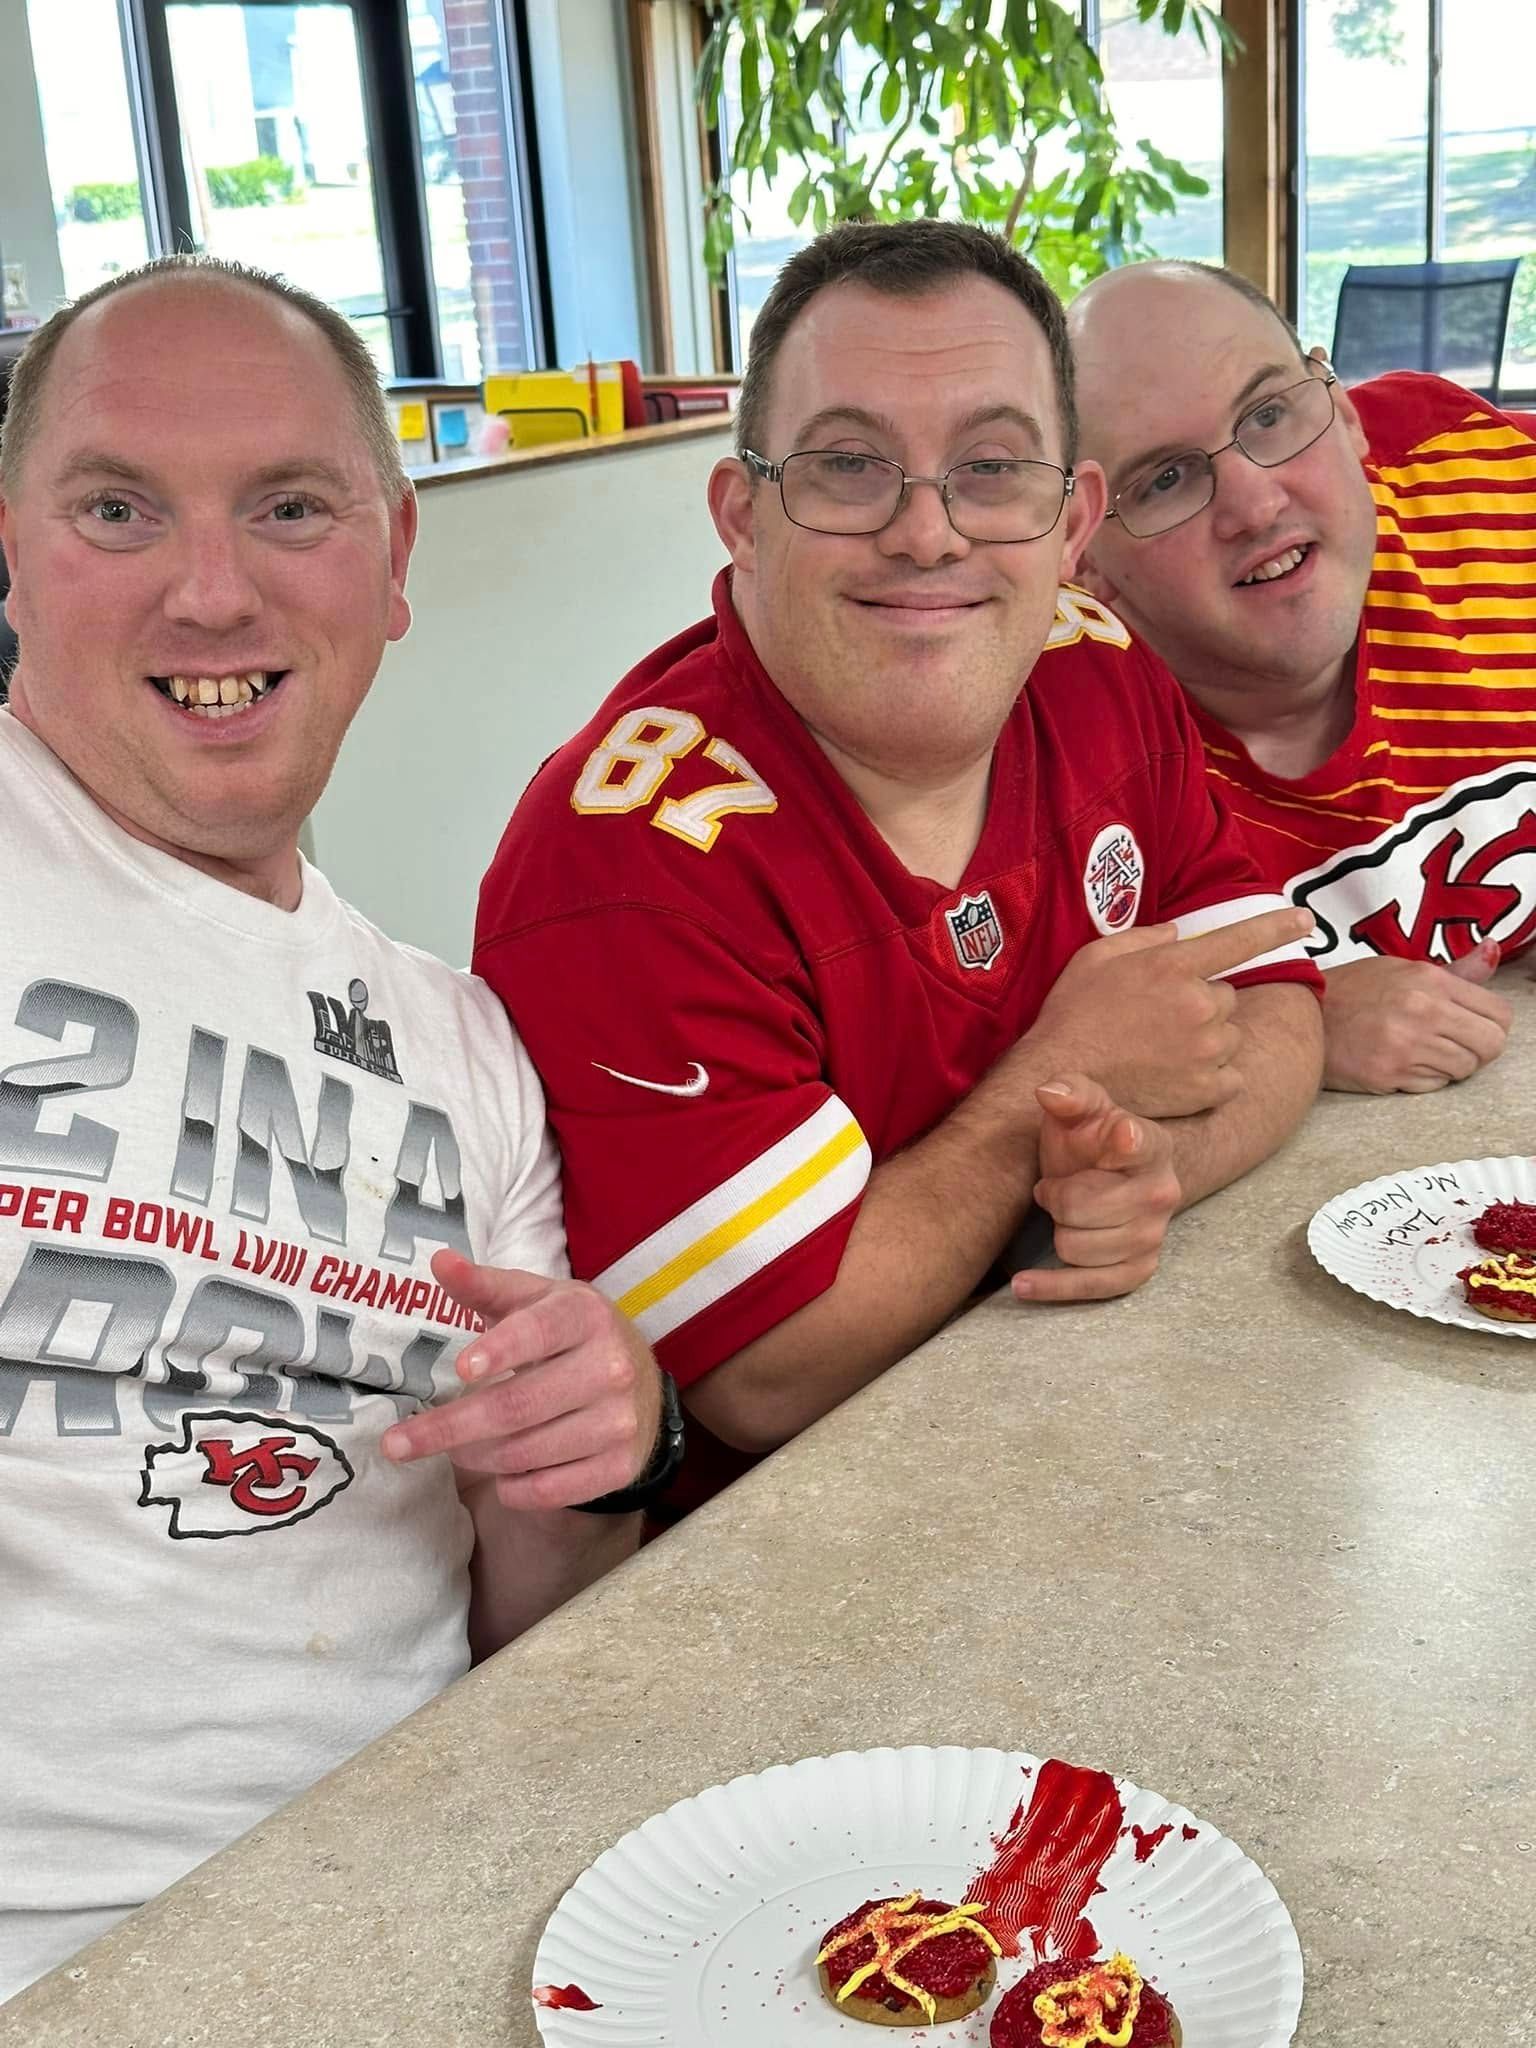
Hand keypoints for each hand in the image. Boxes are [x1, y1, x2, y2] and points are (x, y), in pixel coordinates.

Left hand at [380, 1249, 663, 1508]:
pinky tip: (500, 1472)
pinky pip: (548, 1491)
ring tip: (456, 1448)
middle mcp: (610, 1368)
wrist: (640, 1383)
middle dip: (450, 1427)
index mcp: (586, 1316)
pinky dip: (511, 1488)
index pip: (540, 1332)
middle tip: (396, 1445)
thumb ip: (485, 1286)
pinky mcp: (619, 1466)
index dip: (501, 1350)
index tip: (461, 1369)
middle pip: (518, 1405)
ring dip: (476, 1456)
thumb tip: (440, 1262)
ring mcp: (618, 1421)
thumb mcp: (535, 1301)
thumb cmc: (569, 1335)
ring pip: (526, 1453)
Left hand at [1011, 1074, 1180, 1302]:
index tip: (1122, 1136)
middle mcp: (1161, 1193)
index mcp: (1150, 1145)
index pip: (1138, 1143)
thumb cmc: (1090, 1137)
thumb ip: (1070, 1093)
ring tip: (1066, 1213)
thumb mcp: (1080, 1107)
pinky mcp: (1139, 1270)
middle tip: (1057, 1187)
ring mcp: (1153, 1236)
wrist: (1108, 1172)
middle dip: (1056, 1199)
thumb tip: (1049, 1092)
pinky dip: (1052, 1286)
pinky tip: (1022, 1284)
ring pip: (1075, 1248)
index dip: (1128, 1141)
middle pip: (1078, 1208)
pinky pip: (1091, 1287)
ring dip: (1059, 1231)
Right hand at [1023, 904, 1313, 1117]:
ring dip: (1208, 1041)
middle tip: (1160, 1021)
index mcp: (1174, 965)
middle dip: (1202, 1005)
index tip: (1305, 920)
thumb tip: (1178, 934)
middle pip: (1227, 997)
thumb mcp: (1096, 958)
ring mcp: (1205, 1048)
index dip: (1277, 927)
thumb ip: (1143, 939)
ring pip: (1230, 1036)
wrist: (1061, 1075)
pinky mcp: (1205, 1088)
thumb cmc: (1072, 1014)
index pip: (1240, 939)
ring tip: (1162, 1051)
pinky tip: (1176, 1076)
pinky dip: (1212, 1077)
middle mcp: (1198, 1003)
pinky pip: (1231, 1076)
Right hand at [1322, 943, 1511, 1092]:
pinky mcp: (1387, 1074)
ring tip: (1421, 1051)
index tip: (1476, 1028)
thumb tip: (1493, 949)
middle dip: (1480, 1050)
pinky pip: (1432, 1085)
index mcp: (1428, 980)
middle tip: (1457, 1046)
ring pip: (1463, 1069)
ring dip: (1449, 1065)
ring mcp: (1405, 1046)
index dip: (1492, 1025)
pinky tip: (1401, 1062)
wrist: (1298, 1014)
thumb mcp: (1401, 968)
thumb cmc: (1350, 990)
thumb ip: (1453, 971)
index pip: (1498, 1014)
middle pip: (1490, 1045)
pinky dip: (1423, 1078)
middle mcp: (1421, 1011)